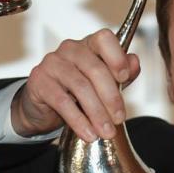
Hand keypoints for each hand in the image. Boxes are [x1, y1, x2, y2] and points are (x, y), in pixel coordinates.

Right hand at [12, 28, 139, 141]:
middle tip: (119, 119)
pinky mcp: (39, 81)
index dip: (116, 56)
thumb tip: (135, 63)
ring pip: (80, 87)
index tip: (125, 77)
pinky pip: (62, 102)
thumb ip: (121, 73)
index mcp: (89, 44)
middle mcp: (70, 49)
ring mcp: (52, 63)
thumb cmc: (77, 91)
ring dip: (96, 113)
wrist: (43, 106)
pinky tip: (88, 133)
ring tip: (106, 132)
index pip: (104, 38)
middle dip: (111, 97)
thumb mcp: (103, 83)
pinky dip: (78, 121)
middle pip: (95, 69)